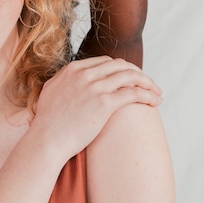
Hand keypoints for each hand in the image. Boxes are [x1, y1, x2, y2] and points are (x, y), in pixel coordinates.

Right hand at [31, 56, 162, 159]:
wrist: (46, 140)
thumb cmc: (48, 124)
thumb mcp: (51, 92)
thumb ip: (63, 81)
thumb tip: (71, 80)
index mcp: (72, 69)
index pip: (105, 62)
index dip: (121, 69)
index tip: (130, 79)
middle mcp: (84, 74)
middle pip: (120, 65)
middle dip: (138, 73)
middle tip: (148, 84)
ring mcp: (94, 87)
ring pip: (131, 76)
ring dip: (148, 83)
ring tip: (157, 93)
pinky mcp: (104, 103)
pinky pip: (134, 93)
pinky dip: (148, 95)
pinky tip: (155, 102)